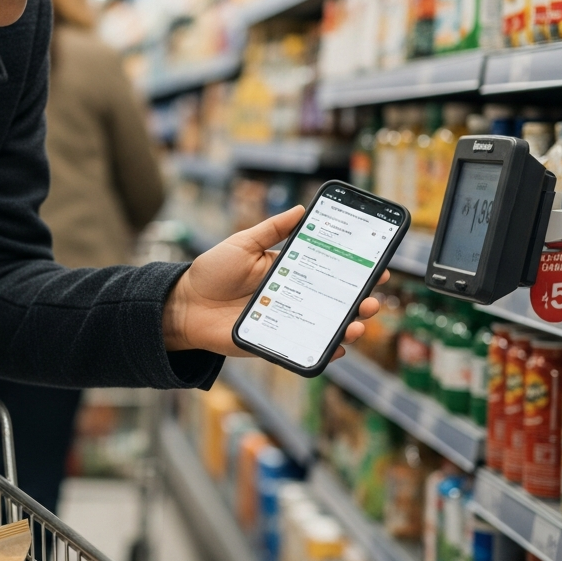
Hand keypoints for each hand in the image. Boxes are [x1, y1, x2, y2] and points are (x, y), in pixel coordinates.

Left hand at [162, 205, 387, 359]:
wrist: (183, 305)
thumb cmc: (210, 272)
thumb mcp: (242, 244)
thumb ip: (272, 230)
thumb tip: (301, 209)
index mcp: (289, 271)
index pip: (331, 270)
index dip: (356, 270)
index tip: (378, 267)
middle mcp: (293, 297)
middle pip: (336, 301)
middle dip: (361, 301)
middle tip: (372, 299)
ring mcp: (287, 321)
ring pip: (327, 327)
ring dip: (349, 327)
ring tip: (358, 324)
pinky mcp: (275, 342)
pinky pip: (306, 349)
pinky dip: (326, 351)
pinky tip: (338, 347)